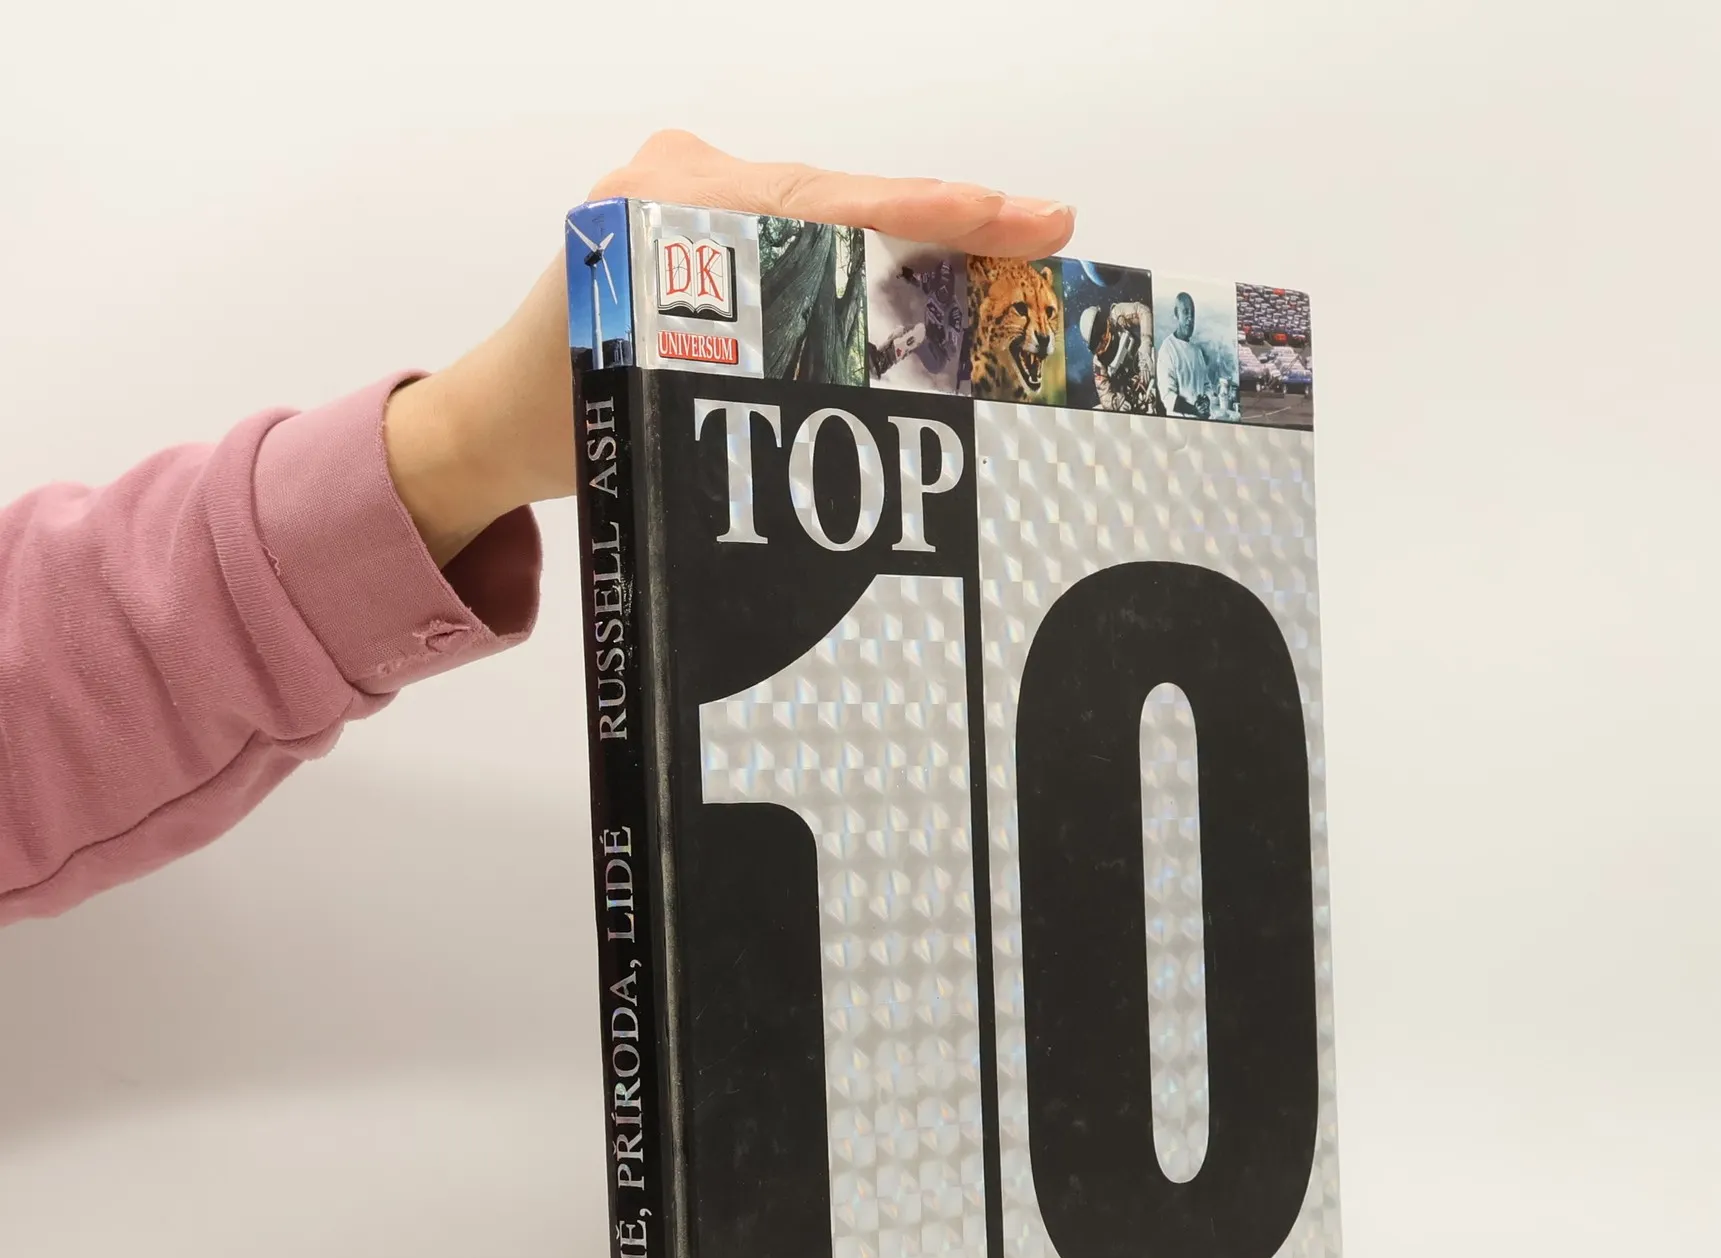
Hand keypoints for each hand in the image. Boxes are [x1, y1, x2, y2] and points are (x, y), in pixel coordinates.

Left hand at [385, 131, 1075, 564]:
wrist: (487, 418)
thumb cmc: (561, 426)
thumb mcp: (661, 416)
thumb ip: (756, 390)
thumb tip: (881, 400)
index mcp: (664, 214)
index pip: (828, 206)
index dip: (935, 212)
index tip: (1020, 217)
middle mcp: (674, 180)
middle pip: (840, 193)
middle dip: (946, 213)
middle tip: (1044, 228)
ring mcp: (680, 186)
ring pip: (827, 205)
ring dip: (912, 232)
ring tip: (1007, 252)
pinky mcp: (689, 210)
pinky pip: (798, 222)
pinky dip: (863, 248)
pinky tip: (928, 268)